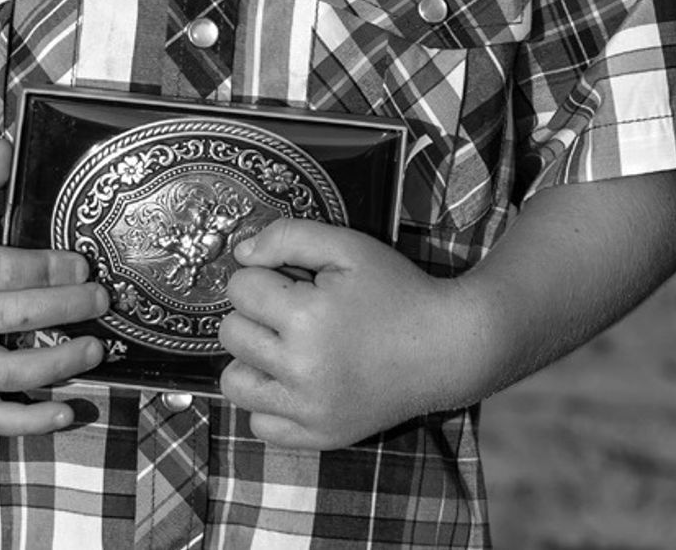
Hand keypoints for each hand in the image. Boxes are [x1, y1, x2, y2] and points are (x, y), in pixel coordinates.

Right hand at [0, 139, 107, 434]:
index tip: (85, 264)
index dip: (49, 270)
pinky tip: (65, 414)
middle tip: (104, 299)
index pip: (5, 272)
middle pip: (12, 321)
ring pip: (3, 376)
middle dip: (65, 310)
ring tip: (97, 350)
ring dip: (56, 368)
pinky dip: (27, 424)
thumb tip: (15, 137)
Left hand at [219, 220, 481, 449]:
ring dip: (252, 359)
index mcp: (307, 318)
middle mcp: (302, 370)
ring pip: (234, 383)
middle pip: (231, 333)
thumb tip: (240, 254)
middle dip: (254, 313)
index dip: (263, 275)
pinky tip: (295, 380)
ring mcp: (309, 411)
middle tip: (292, 310)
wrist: (444, 347)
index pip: (240, 288)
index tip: (292, 280)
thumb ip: (288, 237)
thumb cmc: (395, 289)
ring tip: (285, 346)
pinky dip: (269, 401)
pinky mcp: (319, 438)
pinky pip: (259, 424)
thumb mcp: (347, 246)